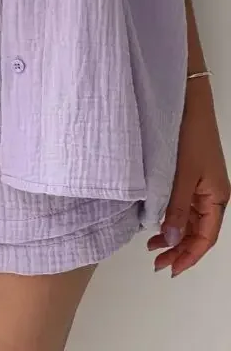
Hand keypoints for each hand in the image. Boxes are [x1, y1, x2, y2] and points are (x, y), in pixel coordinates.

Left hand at [148, 79, 229, 276]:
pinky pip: (183, 205)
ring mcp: (201, 185)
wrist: (187, 103)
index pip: (205, 238)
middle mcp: (212, 195)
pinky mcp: (189, 175)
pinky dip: (171, 217)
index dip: (189, 256)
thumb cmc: (190, 135)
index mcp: (217, 198)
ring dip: (174, 235)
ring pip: (190, 220)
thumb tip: (173, 241)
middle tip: (158, 262)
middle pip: (198, 232)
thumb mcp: (182, 176)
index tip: (171, 268)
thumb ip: (177, 209)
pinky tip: (158, 222)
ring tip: (154, 246)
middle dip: (180, 250)